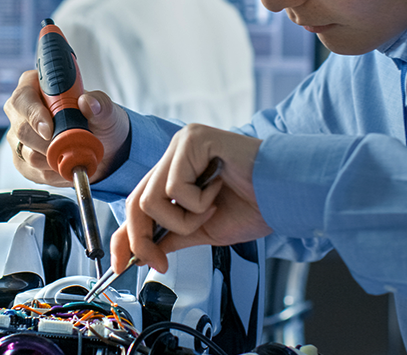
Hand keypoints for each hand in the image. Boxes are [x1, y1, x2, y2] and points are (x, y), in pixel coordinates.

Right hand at [3, 70, 129, 185]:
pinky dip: (53, 173)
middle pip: (21, 129)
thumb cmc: (98, 121)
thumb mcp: (106, 110)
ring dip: (54, 160)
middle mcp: (22, 110)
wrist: (102, 147)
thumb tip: (87, 102)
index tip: (50, 130)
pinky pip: (31, 171)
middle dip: (49, 144)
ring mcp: (18, 135)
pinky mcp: (21, 159)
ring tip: (74, 154)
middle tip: (71, 147)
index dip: (34, 115)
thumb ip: (100, 104)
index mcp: (36, 86)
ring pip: (27, 154)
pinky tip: (67, 165)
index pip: (23, 98)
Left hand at [110, 124, 271, 273]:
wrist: (286, 193)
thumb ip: (173, 236)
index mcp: (176, 172)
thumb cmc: (255, 204)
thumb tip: (143, 254)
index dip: (124, 236)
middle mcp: (175, 154)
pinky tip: (219, 189)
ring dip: (183, 219)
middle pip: (136, 202)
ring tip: (211, 210)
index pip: (137, 203)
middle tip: (159, 262)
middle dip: (143, 238)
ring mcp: (181, 144)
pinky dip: (197, 202)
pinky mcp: (192, 139)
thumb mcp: (204, 229)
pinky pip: (175, 187)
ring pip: (152, 199)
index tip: (120, 266)